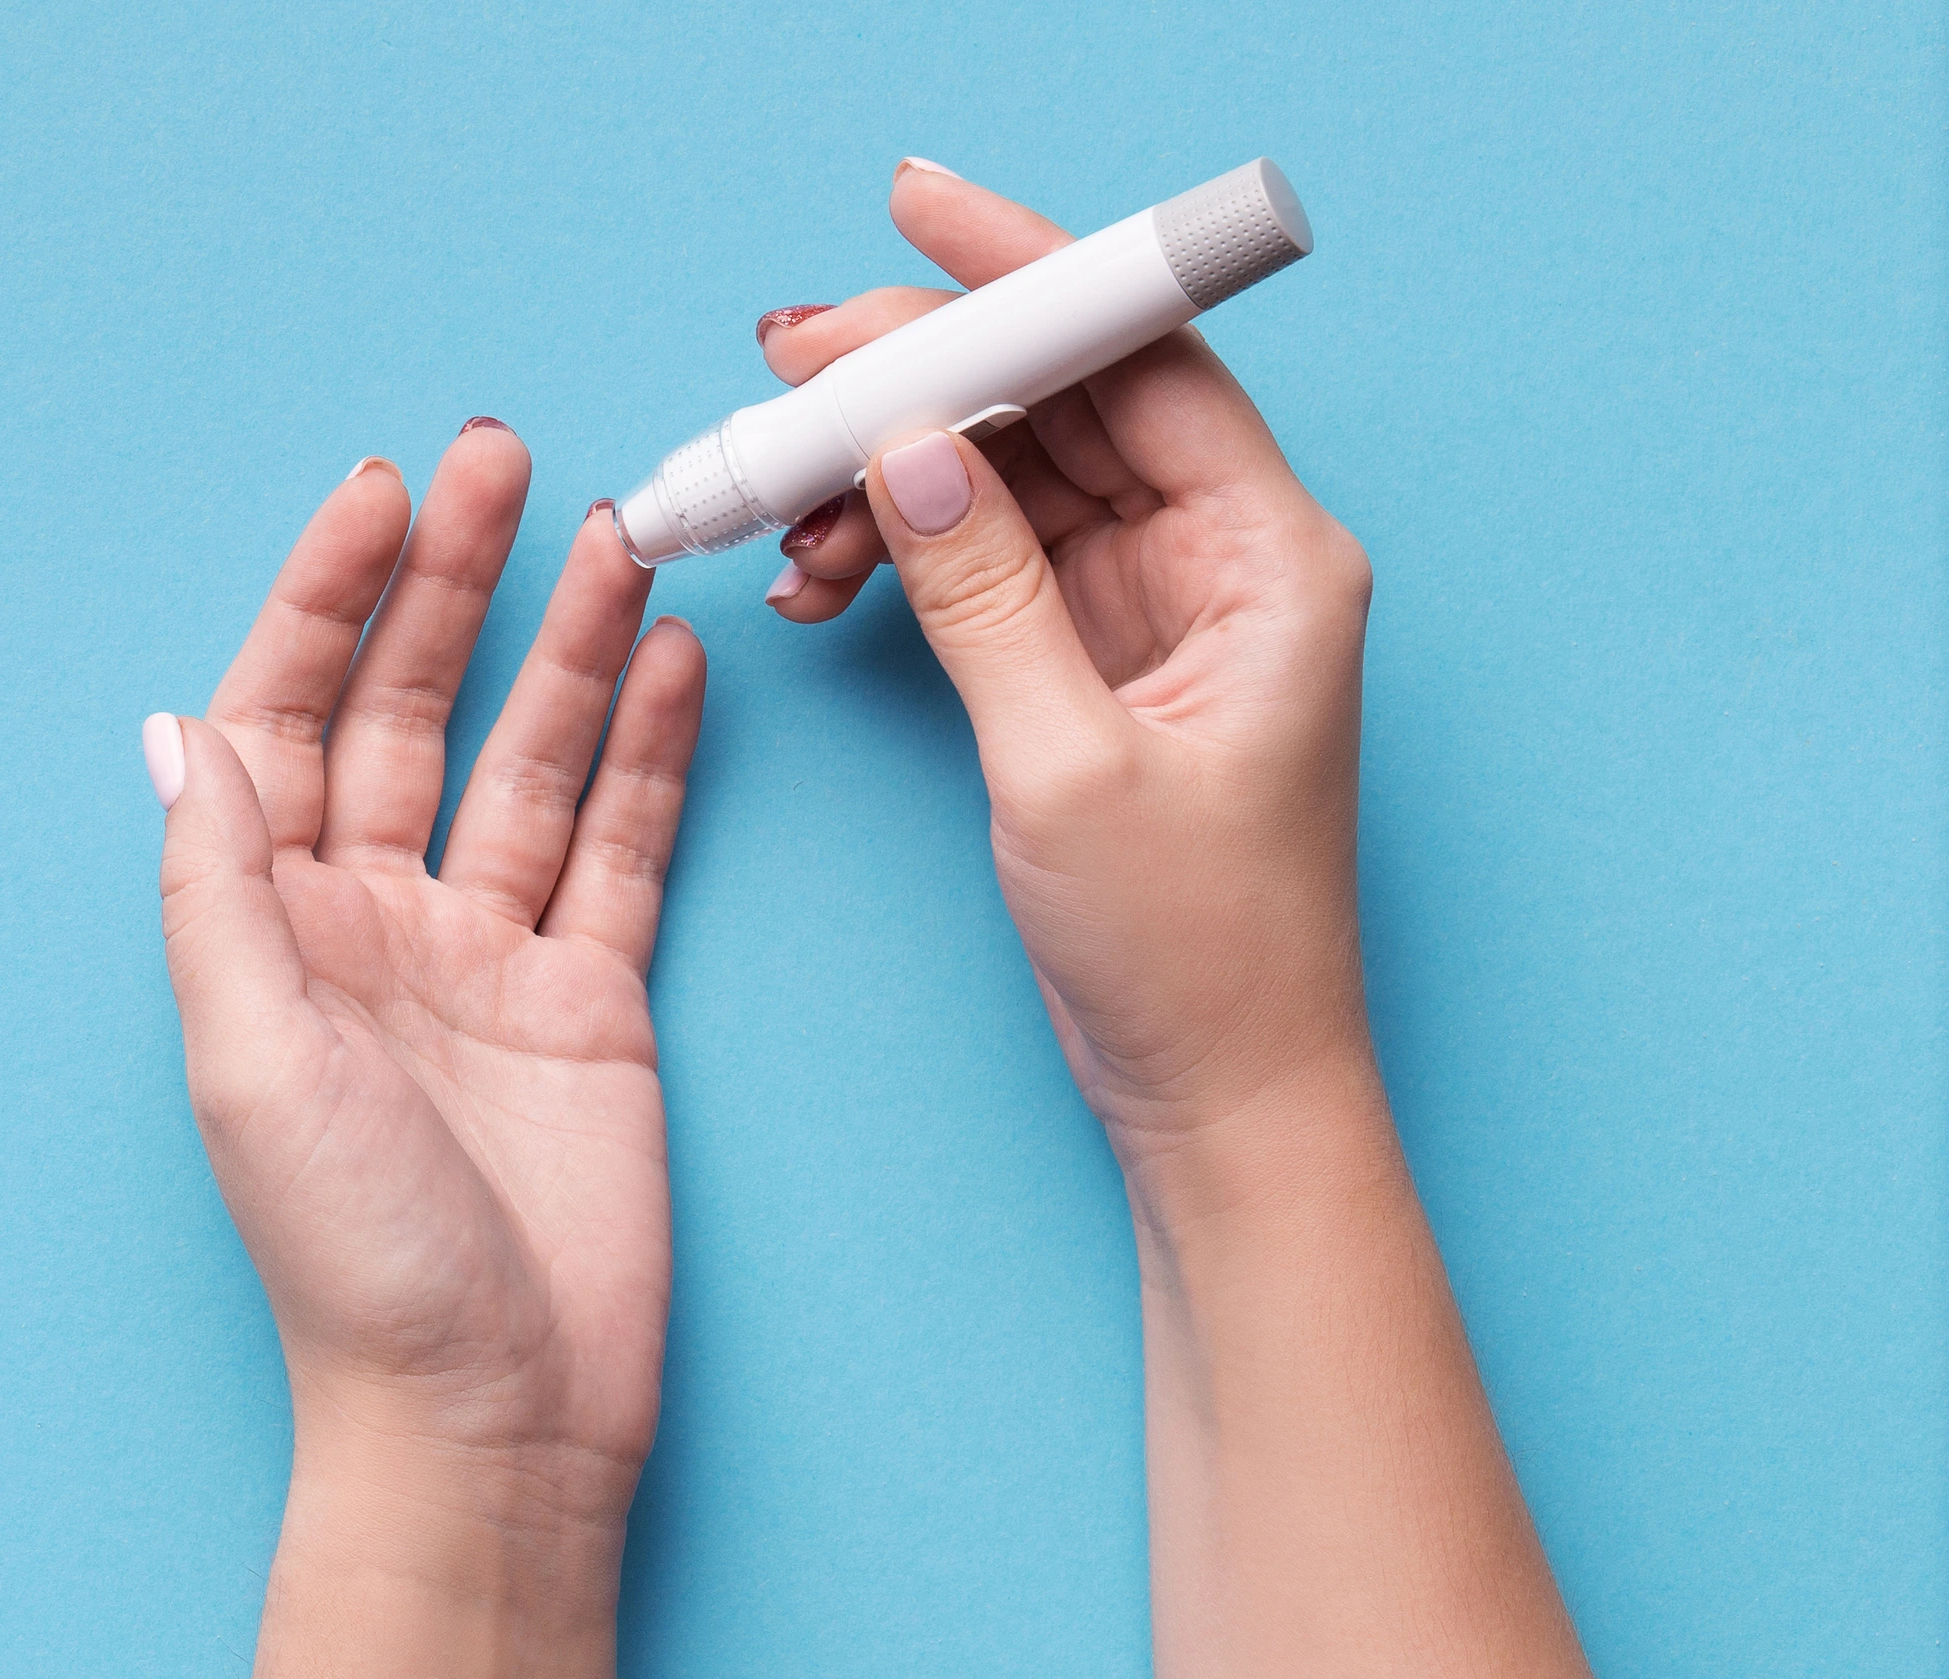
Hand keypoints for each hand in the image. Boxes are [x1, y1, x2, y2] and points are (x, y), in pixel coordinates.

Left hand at [145, 422, 704, 1528]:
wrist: (492, 1415)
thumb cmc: (353, 1262)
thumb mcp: (252, 1061)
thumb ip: (222, 889)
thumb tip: (180, 730)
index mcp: (273, 929)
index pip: (289, 717)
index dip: (326, 599)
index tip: (383, 492)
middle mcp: (375, 923)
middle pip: (409, 712)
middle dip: (453, 587)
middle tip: (505, 459)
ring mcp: (489, 957)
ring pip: (531, 764)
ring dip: (570, 650)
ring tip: (620, 539)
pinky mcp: (592, 1002)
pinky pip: (623, 851)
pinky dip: (651, 761)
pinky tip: (673, 672)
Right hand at [759, 165, 1374, 1153]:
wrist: (1218, 1089)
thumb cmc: (1196, 950)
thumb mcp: (1070, 765)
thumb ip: (984, 593)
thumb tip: (906, 449)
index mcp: (1271, 557)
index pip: (1142, 356)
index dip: (1025, 274)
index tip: (914, 216)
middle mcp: (1224, 557)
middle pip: (1063, 400)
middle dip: (919, 374)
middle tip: (788, 370)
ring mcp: (1157, 606)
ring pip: (1008, 475)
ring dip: (888, 473)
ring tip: (780, 508)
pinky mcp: (1097, 657)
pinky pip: (987, 558)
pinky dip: (900, 554)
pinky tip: (820, 579)